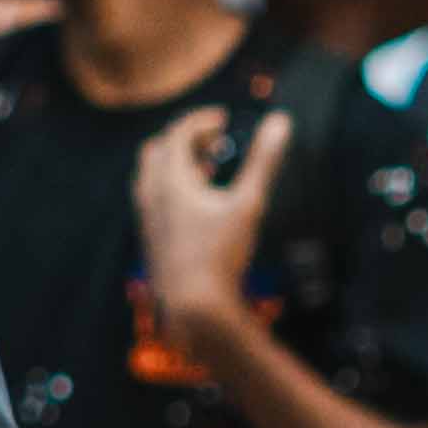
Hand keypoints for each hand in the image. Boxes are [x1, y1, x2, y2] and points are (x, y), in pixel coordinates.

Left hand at [132, 107, 291, 357]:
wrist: (194, 307)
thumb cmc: (220, 255)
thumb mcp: (248, 204)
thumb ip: (264, 160)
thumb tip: (281, 121)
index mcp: (170, 180)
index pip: (178, 133)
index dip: (200, 121)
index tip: (223, 120)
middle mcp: (151, 194)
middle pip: (158, 149)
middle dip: (185, 140)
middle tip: (215, 142)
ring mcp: (147, 217)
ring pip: (152, 175)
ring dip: (177, 164)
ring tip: (208, 170)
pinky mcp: (150, 237)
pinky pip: (153, 198)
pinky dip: (172, 187)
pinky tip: (198, 205)